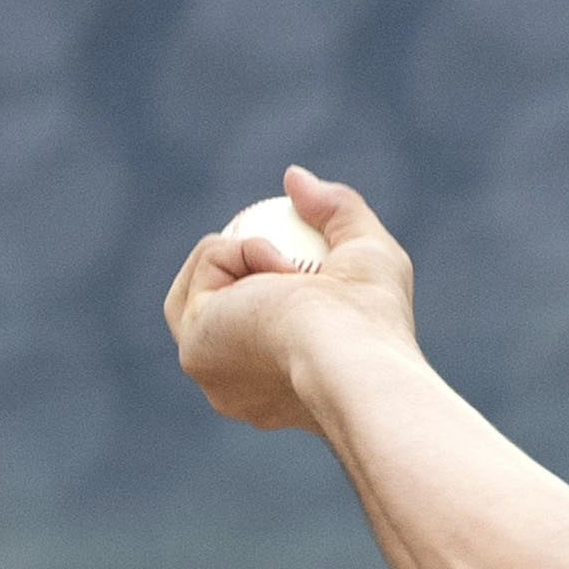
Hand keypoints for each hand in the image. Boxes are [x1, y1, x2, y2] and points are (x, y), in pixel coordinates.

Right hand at [166, 167, 416, 433]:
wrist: (351, 354)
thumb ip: (337, 212)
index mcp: (276, 390)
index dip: (261, 280)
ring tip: (292, 272)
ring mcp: (210, 371)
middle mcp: (237, 392)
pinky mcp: (194, 347)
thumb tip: (293, 177)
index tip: (297, 262)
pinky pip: (206, 265)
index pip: (250, 332)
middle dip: (234, 261)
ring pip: (202, 279)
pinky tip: (281, 275)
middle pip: (209, 307)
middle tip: (281, 248)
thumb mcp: (369, 252)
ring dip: (246, 252)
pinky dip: (243, 251)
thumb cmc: (374, 320)